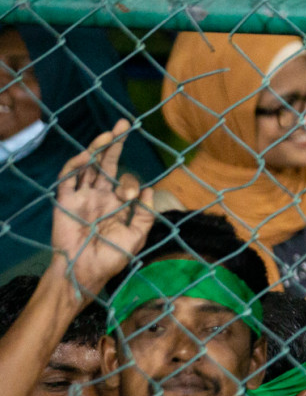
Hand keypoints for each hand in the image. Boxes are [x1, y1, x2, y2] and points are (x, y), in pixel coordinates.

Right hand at [52, 121, 154, 299]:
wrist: (86, 271)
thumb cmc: (111, 258)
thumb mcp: (135, 236)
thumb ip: (144, 215)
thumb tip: (150, 189)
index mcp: (116, 204)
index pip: (125, 182)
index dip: (132, 183)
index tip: (133, 196)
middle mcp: (99, 196)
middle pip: (106, 164)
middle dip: (115, 144)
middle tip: (125, 124)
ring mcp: (81, 196)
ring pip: (88, 166)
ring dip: (98, 148)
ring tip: (110, 133)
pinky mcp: (65, 200)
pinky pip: (69, 178)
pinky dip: (77, 165)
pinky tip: (89, 155)